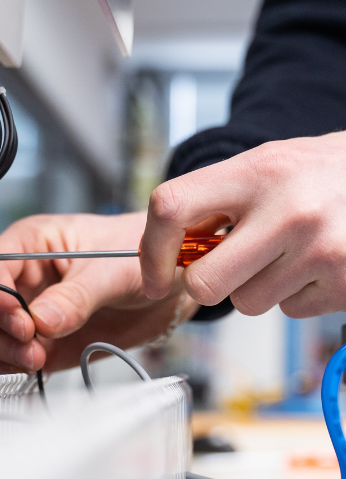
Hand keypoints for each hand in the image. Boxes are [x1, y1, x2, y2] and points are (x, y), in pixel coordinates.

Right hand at [0, 211, 197, 375]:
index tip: (21, 322)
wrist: (169, 285)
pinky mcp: (39, 342)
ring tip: (35, 360)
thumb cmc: (140, 254)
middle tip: (30, 346)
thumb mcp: (112, 271)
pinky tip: (30, 370)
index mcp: (31, 244)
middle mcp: (23, 277)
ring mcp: (28, 311)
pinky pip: (8, 359)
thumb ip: (76, 296)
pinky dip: (10, 370)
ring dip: (3, 354)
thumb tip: (42, 320)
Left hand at [140, 132, 345, 317]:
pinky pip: (288, 310)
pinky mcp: (345, 283)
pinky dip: (295, 294)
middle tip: (226, 265)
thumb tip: (163, 253)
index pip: (171, 208)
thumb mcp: (262, 168)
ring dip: (257, 287)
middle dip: (207, 283)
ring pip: (247, 303)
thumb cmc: (315, 174)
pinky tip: (313, 263)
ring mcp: (321, 250)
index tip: (155, 274)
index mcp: (256, 170)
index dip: (152, 250)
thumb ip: (213, 202)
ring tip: (284, 252)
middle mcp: (289, 209)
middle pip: (205, 283)